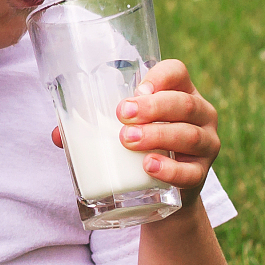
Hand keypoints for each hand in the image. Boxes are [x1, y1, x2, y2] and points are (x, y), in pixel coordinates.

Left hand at [53, 57, 220, 204]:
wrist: (159, 192)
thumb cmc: (137, 148)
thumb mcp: (122, 129)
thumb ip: (92, 127)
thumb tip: (58, 134)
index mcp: (179, 92)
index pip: (176, 71)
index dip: (159, 76)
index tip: (135, 90)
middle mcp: (200, 114)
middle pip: (184, 103)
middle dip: (152, 107)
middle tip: (122, 116)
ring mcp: (206, 144)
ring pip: (188, 135)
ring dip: (157, 135)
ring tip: (128, 141)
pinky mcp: (201, 174)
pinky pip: (191, 172)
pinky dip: (169, 169)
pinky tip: (149, 167)